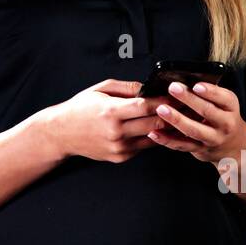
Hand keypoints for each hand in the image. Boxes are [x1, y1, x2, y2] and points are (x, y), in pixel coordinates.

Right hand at [38, 79, 165, 163]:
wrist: (62, 133)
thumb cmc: (80, 108)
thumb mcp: (100, 89)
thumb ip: (126, 87)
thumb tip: (148, 87)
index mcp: (111, 111)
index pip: (145, 106)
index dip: (164, 101)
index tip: (176, 96)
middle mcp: (116, 131)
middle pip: (154, 124)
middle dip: (171, 115)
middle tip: (183, 107)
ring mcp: (119, 147)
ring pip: (152, 138)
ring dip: (165, 128)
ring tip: (176, 118)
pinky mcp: (120, 157)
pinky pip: (142, 147)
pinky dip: (150, 137)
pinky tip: (156, 129)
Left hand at [147, 81, 245, 163]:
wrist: (233, 145)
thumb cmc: (223, 116)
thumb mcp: (224, 103)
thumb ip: (209, 93)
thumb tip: (185, 78)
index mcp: (231, 108)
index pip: (224, 98)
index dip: (210, 92)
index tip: (196, 85)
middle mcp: (225, 124)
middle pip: (207, 111)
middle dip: (189, 99)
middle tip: (173, 88)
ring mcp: (213, 139)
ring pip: (194, 130)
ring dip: (176, 120)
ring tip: (161, 109)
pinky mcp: (200, 150)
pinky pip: (182, 145)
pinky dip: (167, 140)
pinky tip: (154, 133)